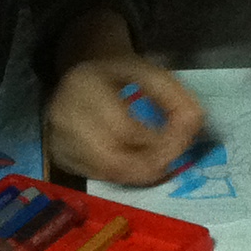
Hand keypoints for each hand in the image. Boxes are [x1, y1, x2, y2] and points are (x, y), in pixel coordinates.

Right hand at [46, 57, 206, 186]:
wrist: (81, 76)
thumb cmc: (119, 74)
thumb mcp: (149, 72)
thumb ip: (175, 97)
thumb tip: (192, 128)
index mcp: (85, 85)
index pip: (125, 129)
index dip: (159, 141)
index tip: (183, 139)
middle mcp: (64, 116)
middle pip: (112, 160)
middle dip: (151, 165)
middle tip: (174, 160)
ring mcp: (59, 140)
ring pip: (107, 174)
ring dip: (141, 173)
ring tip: (160, 161)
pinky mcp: (61, 158)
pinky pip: (100, 178)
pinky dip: (125, 175)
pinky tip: (138, 162)